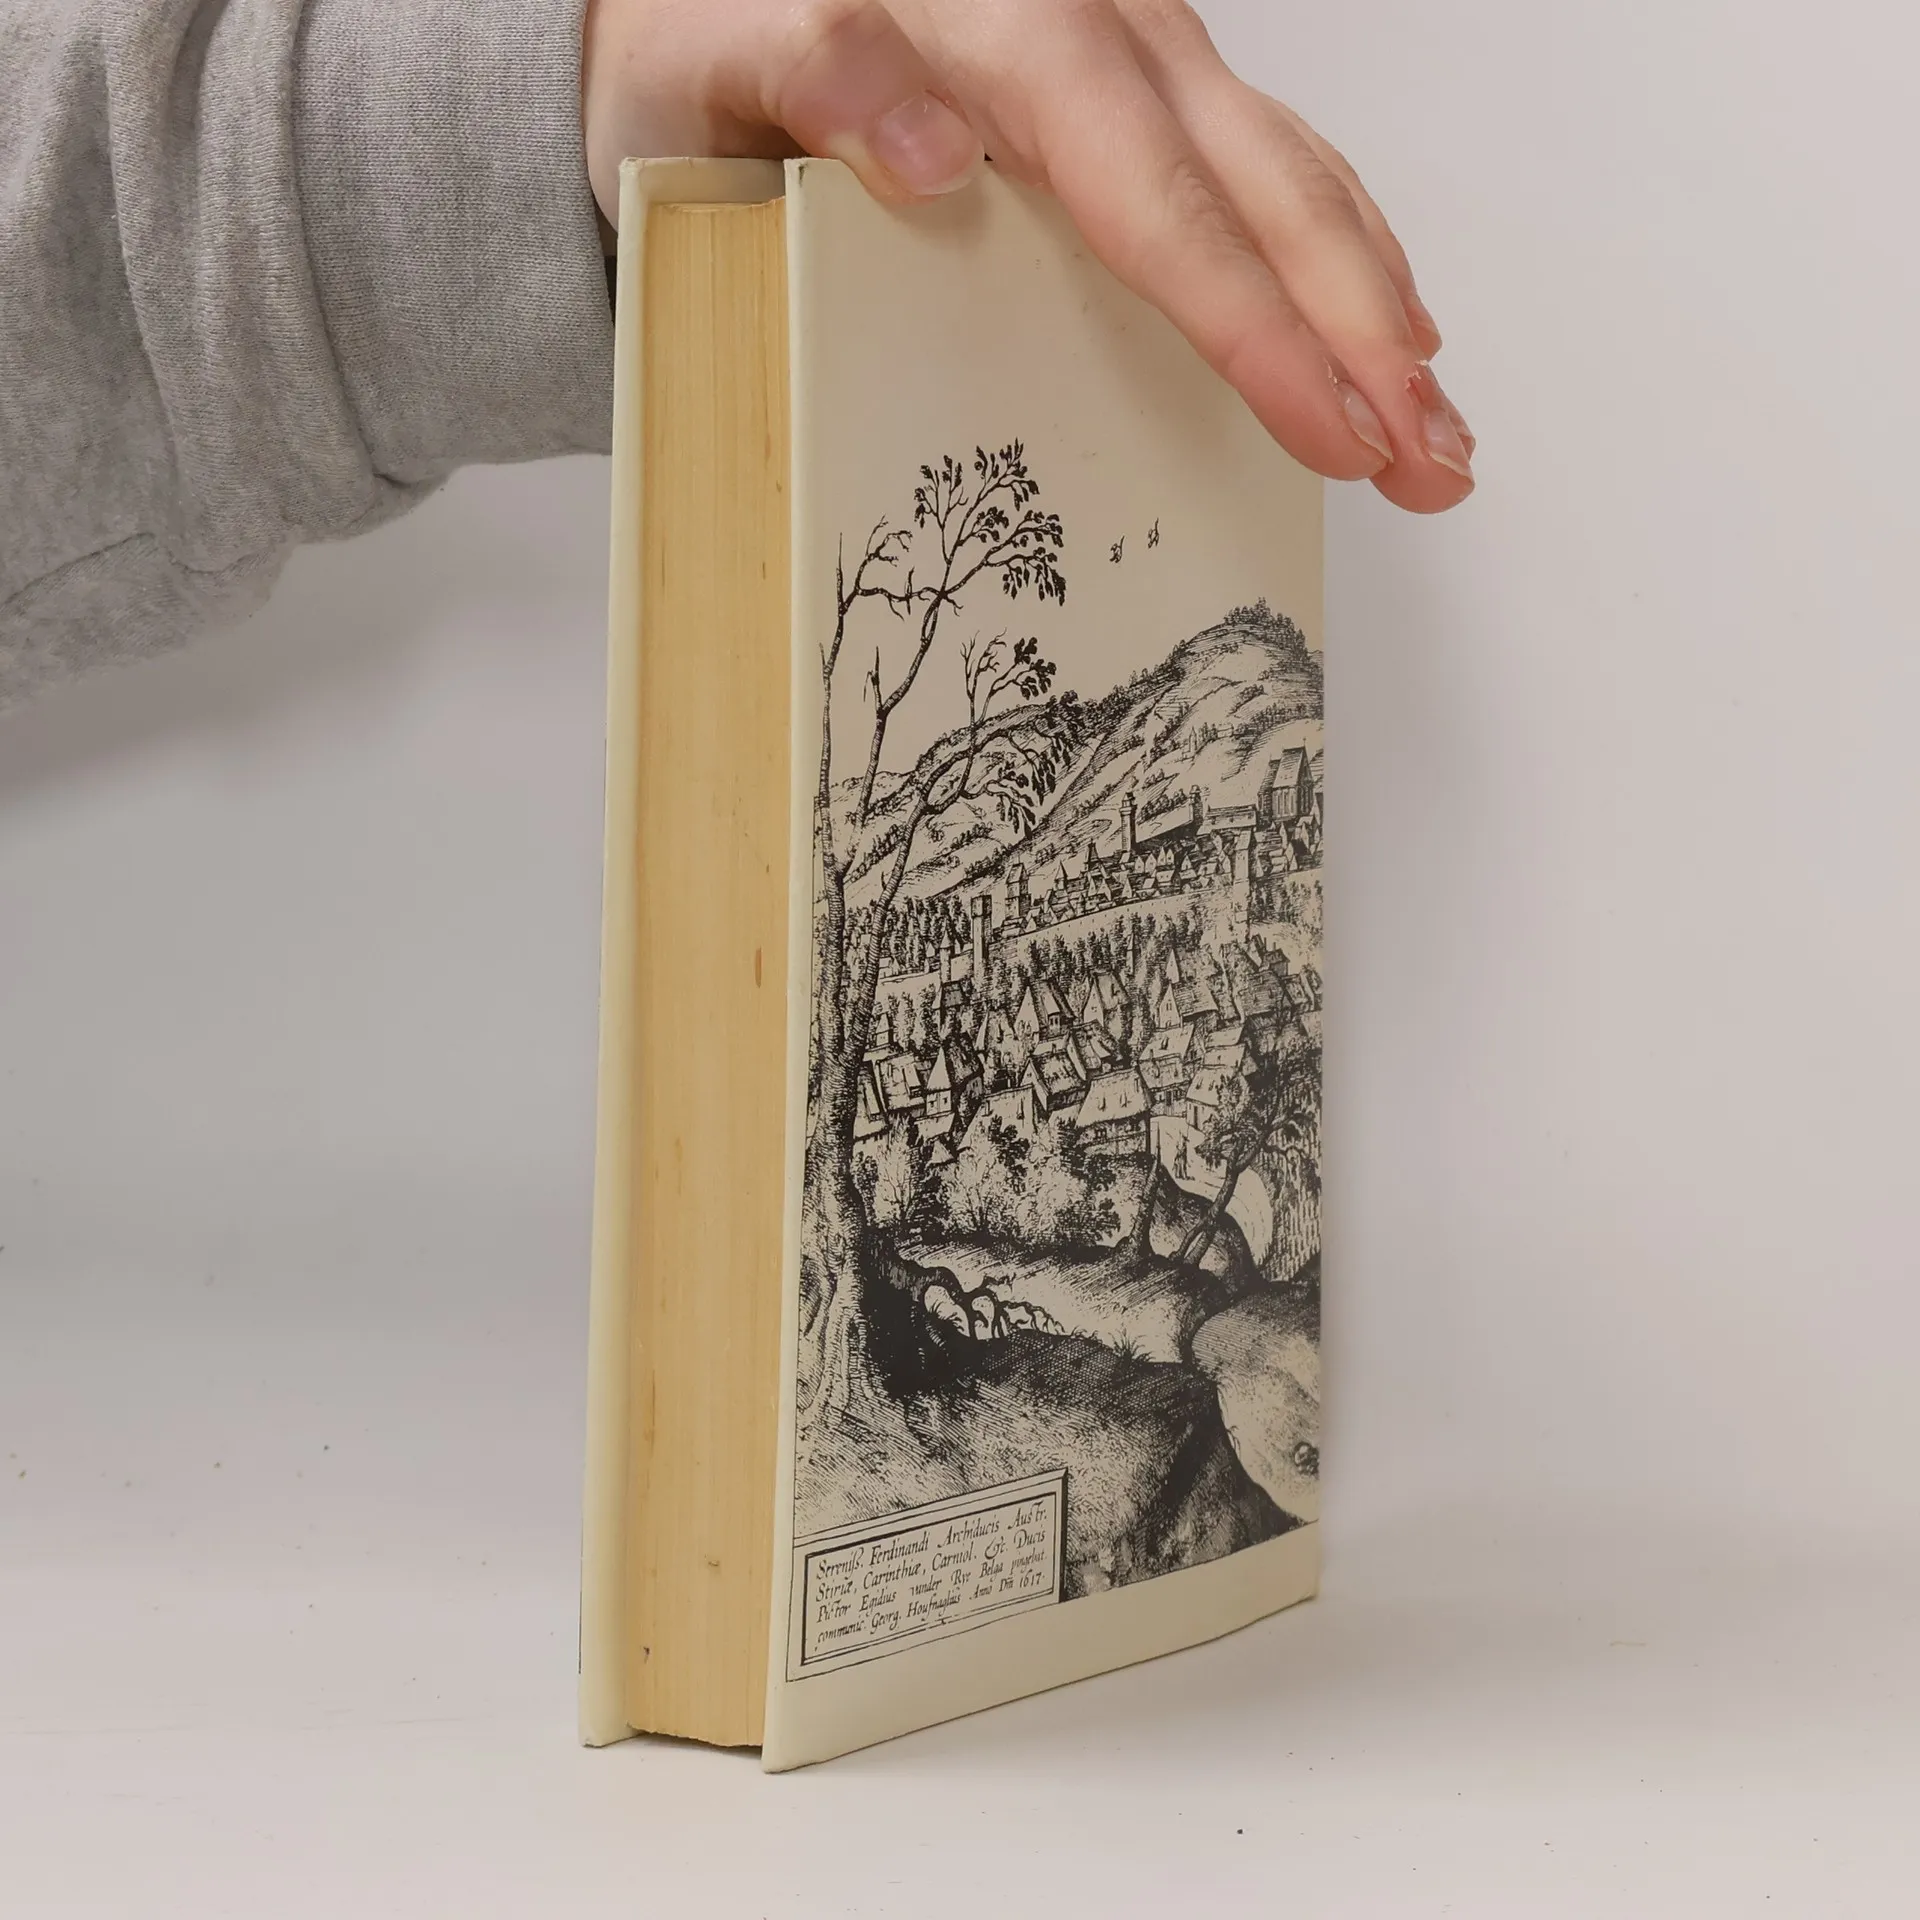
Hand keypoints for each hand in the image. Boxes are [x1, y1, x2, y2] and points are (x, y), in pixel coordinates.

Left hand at [582, 0, 1473, 511]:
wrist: (691, 2)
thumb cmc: (693, 52)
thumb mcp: (708, 62)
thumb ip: (814, 75)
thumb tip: (930, 148)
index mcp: (1010, 31)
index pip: (1160, 204)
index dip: (1258, 327)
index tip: (1335, 428)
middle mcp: (1098, 28)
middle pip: (1262, 192)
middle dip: (1362, 338)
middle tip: (1428, 465)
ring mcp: (1131, 49)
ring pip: (1290, 174)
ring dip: (1376, 308)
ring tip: (1435, 433)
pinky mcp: (1138, 82)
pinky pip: (1263, 162)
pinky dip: (1336, 252)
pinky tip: (1380, 322)